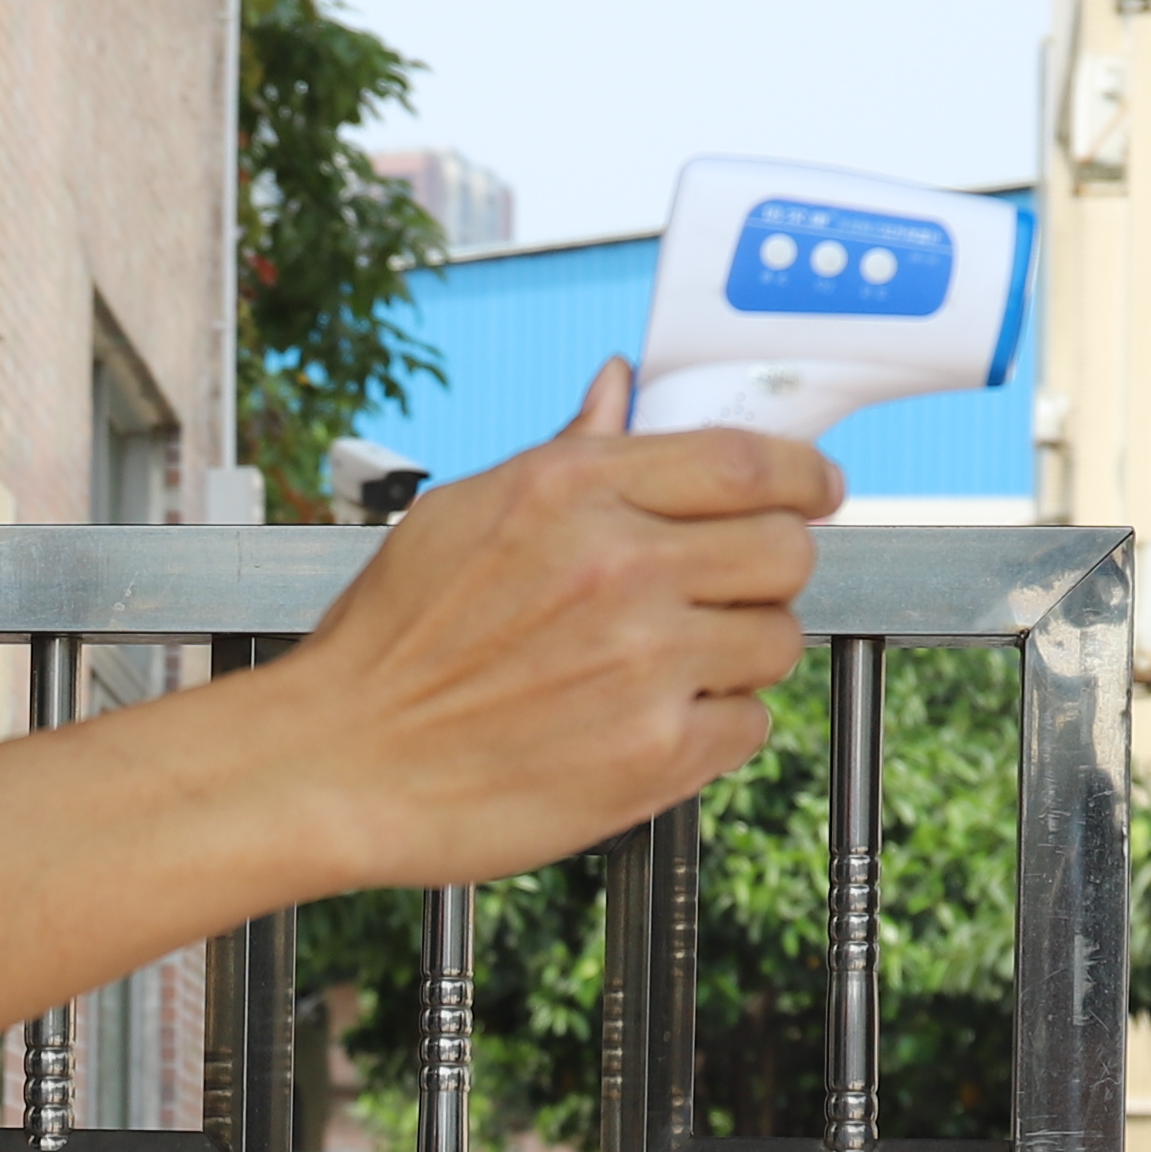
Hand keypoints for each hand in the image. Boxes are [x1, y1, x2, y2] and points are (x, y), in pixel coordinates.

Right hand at [256, 364, 835, 898]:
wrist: (336, 765)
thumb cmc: (388, 646)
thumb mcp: (463, 514)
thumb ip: (566, 453)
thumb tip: (621, 387)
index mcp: (572, 492)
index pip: (746, 460)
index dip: (802, 476)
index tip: (814, 491)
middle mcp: (619, 567)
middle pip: (786, 551)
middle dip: (770, 569)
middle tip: (729, 591)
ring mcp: (645, 663)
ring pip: (774, 641)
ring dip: (736, 655)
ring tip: (659, 668)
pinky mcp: (656, 754)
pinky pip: (747, 725)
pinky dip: (711, 729)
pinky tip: (642, 724)